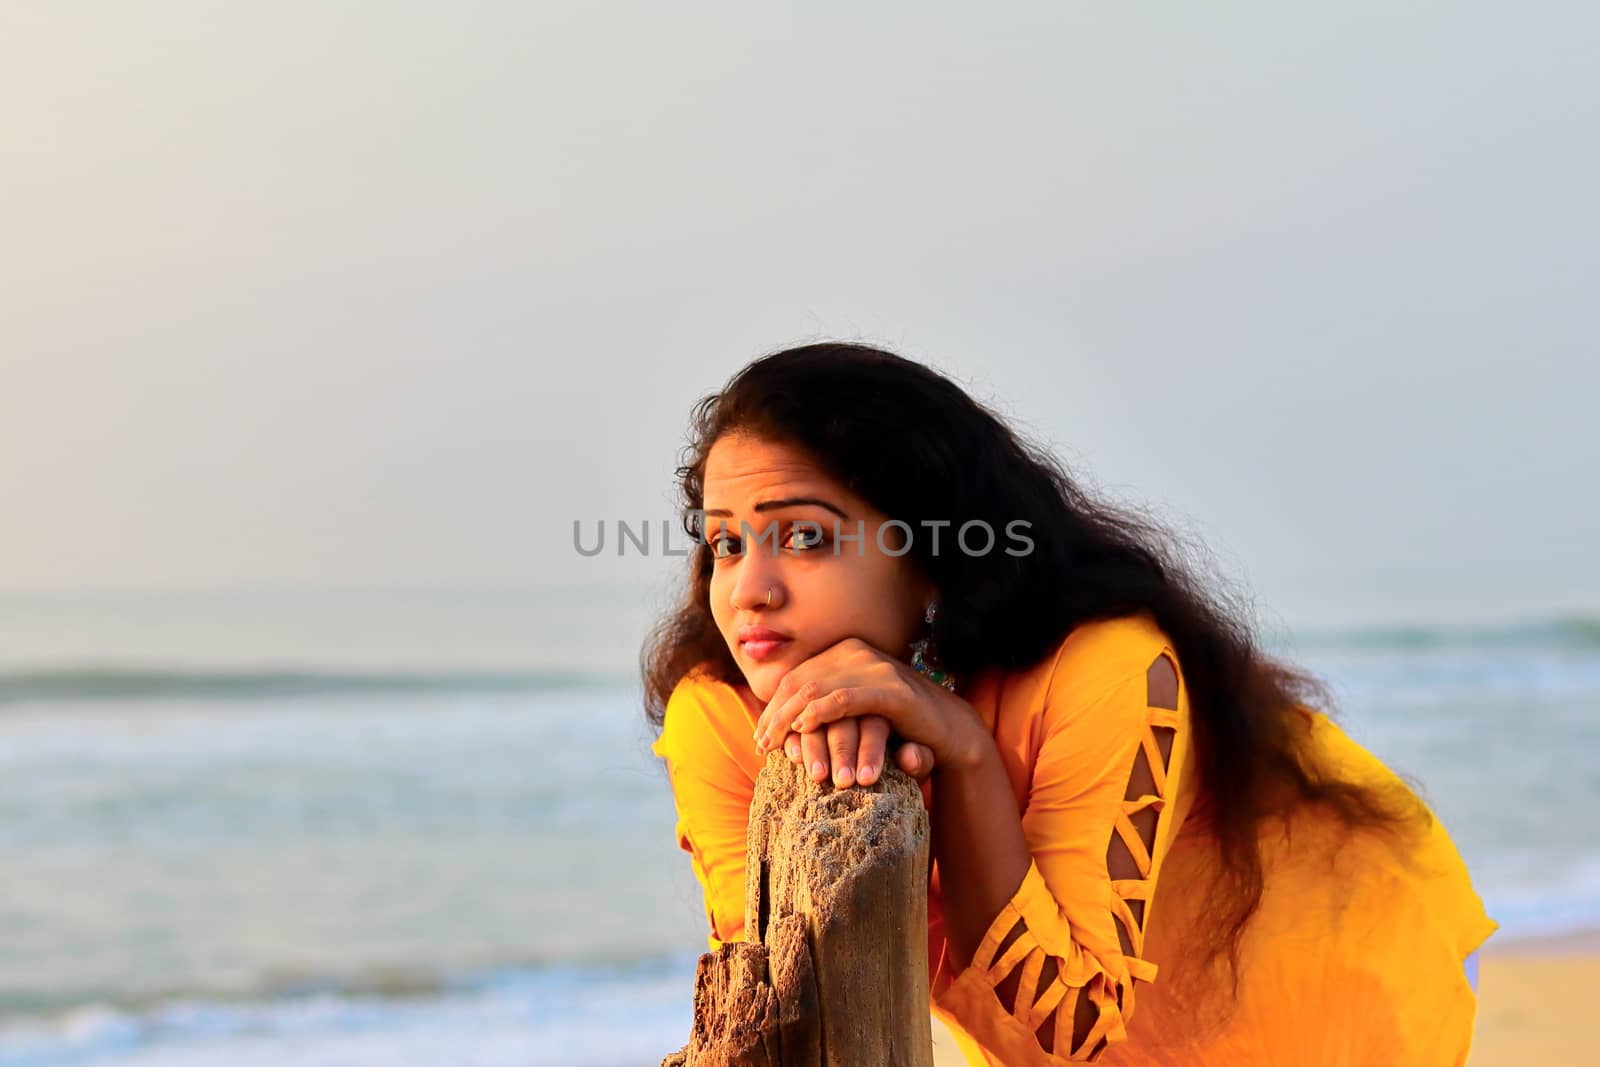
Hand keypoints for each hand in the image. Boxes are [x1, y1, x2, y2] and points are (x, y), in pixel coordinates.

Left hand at [753, 636, 985, 781]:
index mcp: (845, 650)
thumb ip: (824, 703)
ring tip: (775, 745)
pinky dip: (819, 713)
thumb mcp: (854, 708)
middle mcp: (857, 651)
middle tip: (761, 745)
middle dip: (776, 716)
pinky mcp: (892, 690)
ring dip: (789, 719)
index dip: (774, 705)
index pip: (798, 676)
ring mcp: (875, 667)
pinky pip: (845, 698)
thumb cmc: (895, 723)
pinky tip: (801, 728)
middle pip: (802, 682)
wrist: (947, 728)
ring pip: (818, 689)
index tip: (759, 735)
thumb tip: (778, 720)